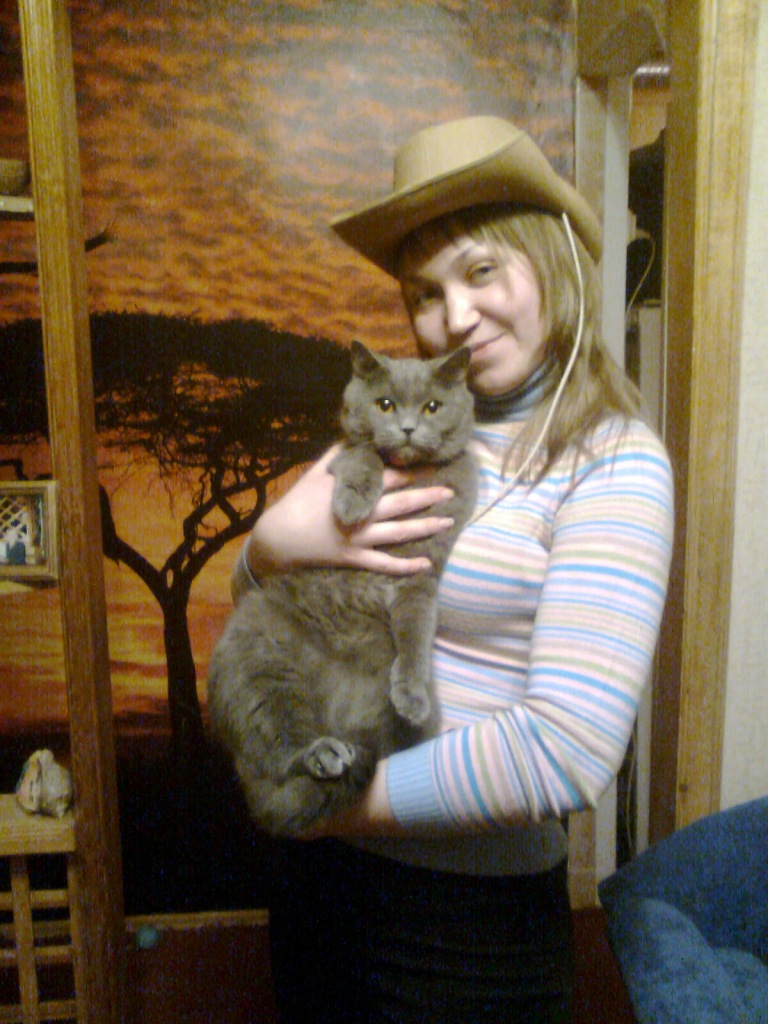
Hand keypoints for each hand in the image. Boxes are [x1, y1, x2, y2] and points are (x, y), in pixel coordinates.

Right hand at [246, 446, 455, 575]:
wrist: (280, 538)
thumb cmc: (298, 502)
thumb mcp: (315, 473)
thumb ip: (337, 455)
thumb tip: (354, 436)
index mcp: (354, 492)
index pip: (389, 478)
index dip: (410, 471)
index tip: (428, 465)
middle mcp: (362, 515)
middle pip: (402, 503)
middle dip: (428, 496)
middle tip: (450, 492)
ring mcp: (361, 539)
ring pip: (400, 533)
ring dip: (426, 526)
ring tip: (448, 521)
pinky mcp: (355, 559)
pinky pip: (385, 565)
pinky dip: (406, 567)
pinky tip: (427, 564)